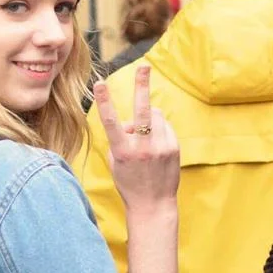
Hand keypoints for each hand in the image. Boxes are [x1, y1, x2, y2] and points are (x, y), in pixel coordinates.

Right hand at [93, 64, 179, 211]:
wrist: (153, 204)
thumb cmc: (129, 182)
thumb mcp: (116, 161)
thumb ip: (120, 138)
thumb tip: (132, 120)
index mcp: (123, 151)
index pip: (111, 122)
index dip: (104, 101)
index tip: (99, 83)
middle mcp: (142, 148)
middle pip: (142, 111)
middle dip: (142, 86)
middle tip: (144, 67)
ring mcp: (160, 147)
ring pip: (154, 116)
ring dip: (147, 118)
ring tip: (145, 137)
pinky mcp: (173, 148)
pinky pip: (164, 126)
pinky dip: (158, 130)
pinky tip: (156, 148)